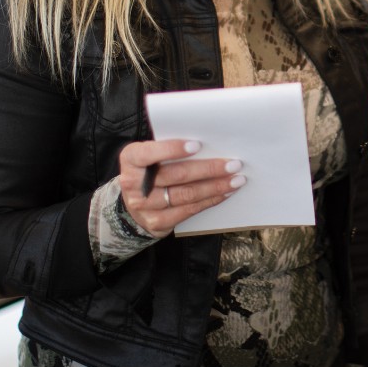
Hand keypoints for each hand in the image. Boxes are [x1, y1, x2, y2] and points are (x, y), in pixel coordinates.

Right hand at [118, 139, 245, 237]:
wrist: (134, 204)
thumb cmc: (150, 170)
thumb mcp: (151, 155)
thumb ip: (170, 148)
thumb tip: (208, 143)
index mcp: (131, 159)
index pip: (149, 153)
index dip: (172, 149)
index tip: (197, 145)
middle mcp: (134, 184)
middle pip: (176, 175)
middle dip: (208, 169)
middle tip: (233, 164)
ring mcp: (145, 206)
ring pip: (186, 194)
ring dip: (215, 186)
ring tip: (236, 179)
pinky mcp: (158, 222)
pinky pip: (189, 210)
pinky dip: (210, 200)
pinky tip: (225, 193)